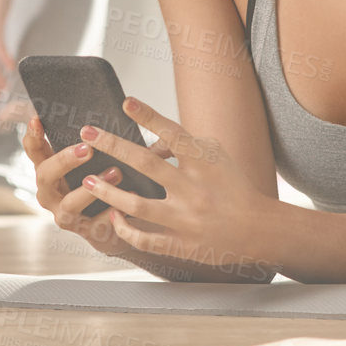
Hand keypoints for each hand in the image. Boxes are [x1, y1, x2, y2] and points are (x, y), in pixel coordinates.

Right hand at [21, 114, 143, 258]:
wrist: (120, 224)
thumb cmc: (105, 183)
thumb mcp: (95, 160)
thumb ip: (95, 140)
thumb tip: (114, 108)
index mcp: (50, 171)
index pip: (34, 151)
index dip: (33, 136)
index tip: (38, 119)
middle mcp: (51, 193)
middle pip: (44, 176)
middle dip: (64, 161)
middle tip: (87, 149)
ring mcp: (66, 215)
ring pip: (69, 204)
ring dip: (91, 189)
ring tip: (116, 172)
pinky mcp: (87, 233)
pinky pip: (96, 224)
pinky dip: (112, 211)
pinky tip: (128, 198)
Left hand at [78, 96, 273, 277]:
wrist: (259, 228)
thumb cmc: (234, 186)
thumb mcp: (216, 155)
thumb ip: (185, 143)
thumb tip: (154, 136)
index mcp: (204, 162)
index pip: (173, 133)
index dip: (149, 116)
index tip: (126, 101)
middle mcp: (193, 188)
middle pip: (146, 164)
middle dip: (113, 146)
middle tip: (87, 133)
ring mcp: (185, 218)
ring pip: (137, 204)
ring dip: (108, 192)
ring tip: (87, 180)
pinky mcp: (181, 243)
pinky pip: (144, 238)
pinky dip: (124, 228)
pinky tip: (111, 216)